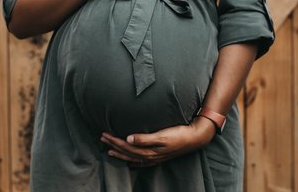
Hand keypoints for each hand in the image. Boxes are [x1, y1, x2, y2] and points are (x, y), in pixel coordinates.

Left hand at [99, 116, 216, 166]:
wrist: (195, 138)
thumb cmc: (179, 134)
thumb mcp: (162, 135)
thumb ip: (144, 138)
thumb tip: (128, 139)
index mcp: (149, 150)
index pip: (126, 146)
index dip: (114, 141)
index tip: (104, 134)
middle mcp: (150, 156)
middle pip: (127, 152)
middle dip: (113, 145)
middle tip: (102, 138)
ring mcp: (155, 157)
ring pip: (133, 157)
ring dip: (120, 153)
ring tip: (109, 150)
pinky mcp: (160, 156)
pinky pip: (142, 162)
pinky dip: (133, 162)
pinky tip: (130, 163)